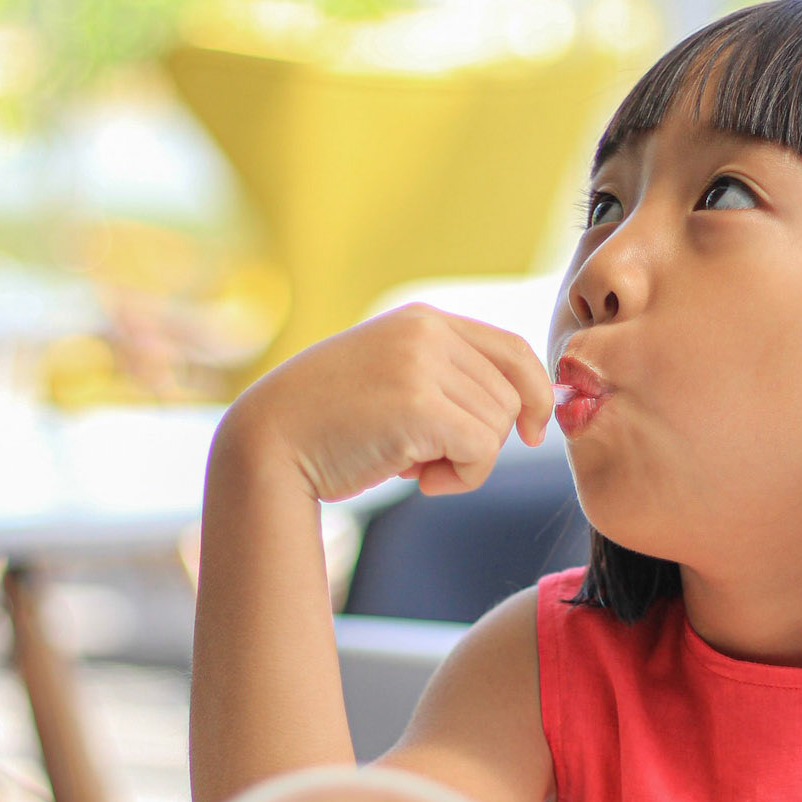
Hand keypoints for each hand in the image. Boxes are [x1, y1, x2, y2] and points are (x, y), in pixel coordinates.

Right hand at [219, 304, 554, 502]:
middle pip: (510, 395)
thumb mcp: (390, 378)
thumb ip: (443, 378)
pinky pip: (483, 451)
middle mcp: (426, 333)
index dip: (534, 393)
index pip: (512, 349)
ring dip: (468, 462)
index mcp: (422, 320)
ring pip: (499, 426)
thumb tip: (521, 411)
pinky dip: (462, 478)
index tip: (532, 432)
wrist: (266, 444)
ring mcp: (422, 365)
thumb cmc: (327, 426)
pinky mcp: (420, 407)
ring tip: (415, 467)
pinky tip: (420, 481)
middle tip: (430, 460)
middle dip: (484, 440)